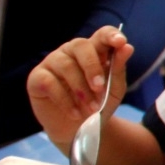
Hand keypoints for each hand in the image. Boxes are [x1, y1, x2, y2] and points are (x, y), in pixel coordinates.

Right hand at [27, 26, 133, 146]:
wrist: (78, 129)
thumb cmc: (98, 104)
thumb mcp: (114, 89)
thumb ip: (118, 68)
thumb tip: (127, 48)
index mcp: (93, 50)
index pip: (101, 35)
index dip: (110, 35)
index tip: (120, 42)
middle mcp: (71, 51)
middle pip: (80, 45)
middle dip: (92, 67)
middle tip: (100, 88)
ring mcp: (52, 62)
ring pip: (66, 65)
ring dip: (81, 89)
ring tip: (92, 108)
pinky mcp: (37, 78)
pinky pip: (50, 83)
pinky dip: (66, 101)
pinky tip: (76, 113)